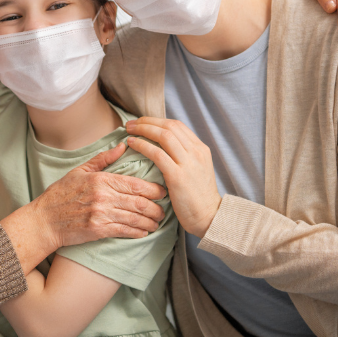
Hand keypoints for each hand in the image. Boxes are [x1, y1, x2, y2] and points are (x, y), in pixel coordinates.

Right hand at [28, 143, 166, 247]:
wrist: (44, 220)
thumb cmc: (61, 194)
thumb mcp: (80, 171)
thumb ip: (103, 159)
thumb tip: (122, 145)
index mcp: (101, 180)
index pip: (135, 184)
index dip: (153, 189)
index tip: (163, 192)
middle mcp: (103, 197)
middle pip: (139, 202)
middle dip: (156, 208)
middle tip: (164, 210)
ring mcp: (101, 214)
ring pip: (135, 218)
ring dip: (150, 222)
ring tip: (157, 222)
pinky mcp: (98, 230)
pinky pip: (124, 231)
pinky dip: (137, 232)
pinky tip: (144, 232)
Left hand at [124, 117, 221, 237]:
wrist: (208, 216)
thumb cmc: (198, 196)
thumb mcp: (197, 169)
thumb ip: (185, 155)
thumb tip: (165, 146)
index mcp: (201, 148)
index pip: (176, 125)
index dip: (156, 120)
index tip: (142, 122)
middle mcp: (196, 152)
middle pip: (169, 126)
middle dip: (147, 121)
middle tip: (130, 123)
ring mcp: (188, 163)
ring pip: (163, 135)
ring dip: (142, 129)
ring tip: (128, 130)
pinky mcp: (178, 176)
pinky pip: (157, 154)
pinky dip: (142, 145)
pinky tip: (132, 144)